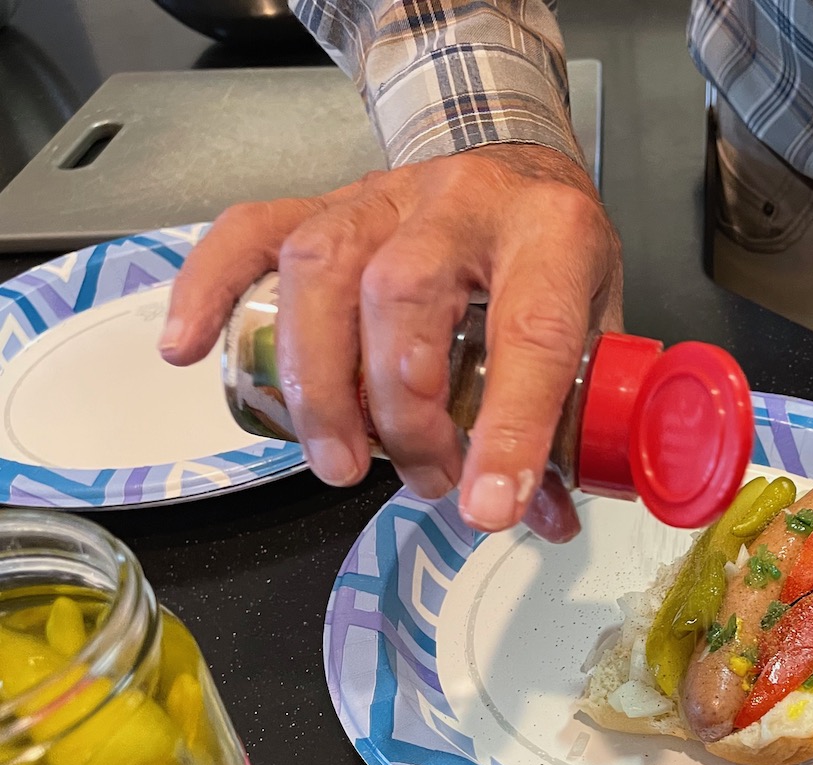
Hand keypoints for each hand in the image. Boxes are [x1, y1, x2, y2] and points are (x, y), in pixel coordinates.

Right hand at [159, 143, 622, 539]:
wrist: (521, 167)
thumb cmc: (553, 257)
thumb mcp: (591, 330)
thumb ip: (569, 423)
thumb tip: (540, 517)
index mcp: (553, 236)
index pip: (530, 332)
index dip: (508, 428)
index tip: (486, 507)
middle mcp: (464, 201)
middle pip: (402, 295)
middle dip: (402, 409)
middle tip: (425, 478)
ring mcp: (385, 196)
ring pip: (321, 268)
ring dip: (320, 381)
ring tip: (337, 463)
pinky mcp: (325, 202)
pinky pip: (250, 230)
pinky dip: (209, 288)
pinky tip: (189, 350)